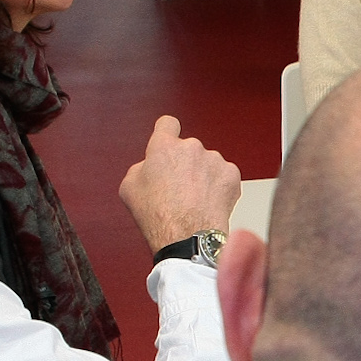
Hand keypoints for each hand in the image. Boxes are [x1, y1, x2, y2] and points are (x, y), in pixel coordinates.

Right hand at [119, 116, 242, 252]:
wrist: (187, 237)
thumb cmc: (159, 216)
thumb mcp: (130, 188)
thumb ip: (141, 167)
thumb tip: (149, 167)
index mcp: (164, 147)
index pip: (167, 124)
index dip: (166, 131)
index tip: (169, 135)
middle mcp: (191, 148)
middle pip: (187, 150)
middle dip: (184, 164)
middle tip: (178, 188)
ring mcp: (213, 160)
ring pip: (206, 164)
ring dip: (202, 176)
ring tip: (193, 200)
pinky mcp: (231, 174)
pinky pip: (223, 176)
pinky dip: (218, 187)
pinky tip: (207, 202)